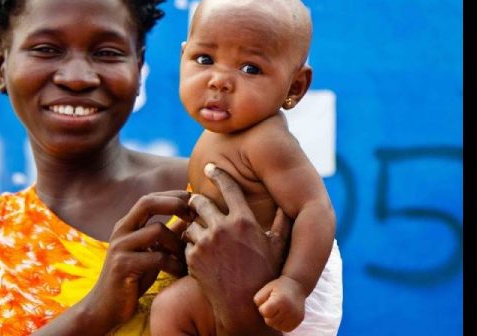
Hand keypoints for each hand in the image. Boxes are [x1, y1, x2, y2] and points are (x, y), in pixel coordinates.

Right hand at [79, 190, 191, 332]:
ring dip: (178, 243)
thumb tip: (190, 217)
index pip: (149, 198)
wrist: (105, 308)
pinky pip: (156, 257)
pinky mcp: (123, 266)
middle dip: (174, 204)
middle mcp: (120, 231)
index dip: (173, 196)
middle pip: (147, 202)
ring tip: (187, 258)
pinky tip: (179, 272)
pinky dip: (173, 264)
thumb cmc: (133, 279)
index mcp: (126, 225)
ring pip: (157, 230)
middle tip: (194, 216)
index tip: (194, 204)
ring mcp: (120, 247)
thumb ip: (168, 234)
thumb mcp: (151, 252)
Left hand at [183, 163, 290, 333]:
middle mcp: (223, 228)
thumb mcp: (277, 248)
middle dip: (197, 201)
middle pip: (200, 202)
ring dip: (193, 225)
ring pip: (190, 223)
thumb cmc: (266, 278)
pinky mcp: (192, 258)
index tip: (210, 167)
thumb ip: (283, 224)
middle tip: (196, 203)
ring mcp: (206, 243)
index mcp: (244, 221)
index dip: (218, 174)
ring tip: (199, 232)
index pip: (228, 187)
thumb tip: (290, 206)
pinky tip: (198, 251)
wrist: (244, 308)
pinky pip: (186, 242)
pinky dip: (190, 245)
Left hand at [254, 275, 305, 331]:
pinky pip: (284, 328)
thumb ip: (259, 300)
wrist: (297, 286)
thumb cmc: (278, 287)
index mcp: (280, 301)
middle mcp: (289, 310)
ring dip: (275, 319)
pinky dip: (281, 323)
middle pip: (269, 321)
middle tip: (274, 305)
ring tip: (279, 309)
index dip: (263, 308)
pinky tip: (283, 314)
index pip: (265, 312)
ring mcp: (295, 317)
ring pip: (276, 326)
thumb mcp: (266, 288)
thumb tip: (261, 311)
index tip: (268, 301)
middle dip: (268, 314)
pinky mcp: (298, 321)